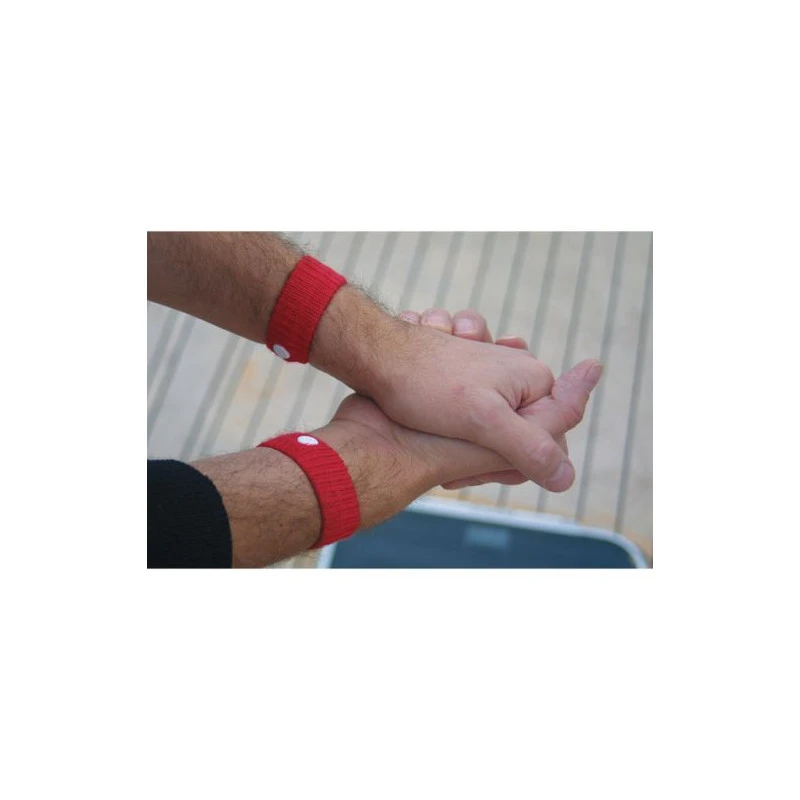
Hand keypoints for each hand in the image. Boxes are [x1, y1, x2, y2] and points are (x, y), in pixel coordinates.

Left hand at [332, 309, 601, 491]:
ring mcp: (492, 379)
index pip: (552, 441)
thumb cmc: (427, 386)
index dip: (521, 465)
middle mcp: (518, 375)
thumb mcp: (484, 421)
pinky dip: (459, 435)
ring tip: (440, 451)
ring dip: (471, 453)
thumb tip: (567, 479)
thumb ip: (529, 447)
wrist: (378, 359)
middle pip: (524, 437)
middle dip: (491, 458)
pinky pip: (479, 423)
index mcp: (534, 379)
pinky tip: (434, 438)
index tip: (473, 471)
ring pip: (498, 434)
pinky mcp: (468, 385)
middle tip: (454, 470)